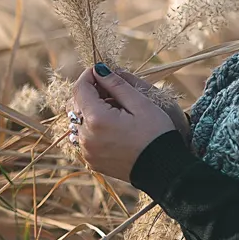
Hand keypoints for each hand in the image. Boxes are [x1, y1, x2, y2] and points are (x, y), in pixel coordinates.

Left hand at [69, 65, 176, 182]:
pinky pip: (84, 137)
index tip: (101, 70)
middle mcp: (86, 137)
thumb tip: (99, 69)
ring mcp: (87, 151)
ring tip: (115, 110)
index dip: (88, 75)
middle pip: (76, 104)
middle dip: (90, 93)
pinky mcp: (91, 160)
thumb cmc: (155, 134)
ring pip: (78, 121)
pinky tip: (113, 126)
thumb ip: (117, 84)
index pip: (80, 89)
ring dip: (91, 110)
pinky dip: (93, 127)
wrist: (163, 169)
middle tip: (112, 90)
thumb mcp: (140, 103)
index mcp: (97, 119)